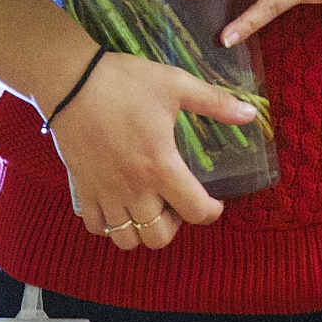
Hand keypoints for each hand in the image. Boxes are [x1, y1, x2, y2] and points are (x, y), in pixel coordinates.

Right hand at [47, 53, 241, 252]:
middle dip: (174, 227)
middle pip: (158, 238)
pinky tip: (119, 204)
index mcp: (160, 166)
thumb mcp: (176, 84)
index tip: (215, 202)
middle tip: (176, 203)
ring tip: (148, 206)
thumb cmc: (124, 82)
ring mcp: (104, 192)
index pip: (196, 211)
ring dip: (142, 231)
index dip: (212, 212)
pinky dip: (110, 225)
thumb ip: (215, 102)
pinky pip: (96, 226)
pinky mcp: (82, 188)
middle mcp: (133, 188)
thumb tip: (251, 113)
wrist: (70, 81)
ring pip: (126, 240)